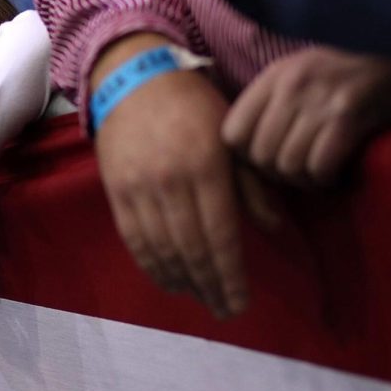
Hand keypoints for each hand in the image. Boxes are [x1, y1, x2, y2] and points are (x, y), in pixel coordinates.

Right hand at [92, 34, 260, 317]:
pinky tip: (169, 280)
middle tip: (225, 311)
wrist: (133, 79)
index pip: (221, 234)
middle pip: (192, 249)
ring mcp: (140, 188)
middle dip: (211, 286)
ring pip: (163, 249)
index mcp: (207, 166)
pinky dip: (152, 266)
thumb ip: (252, 183)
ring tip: (201, 299)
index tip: (241, 303)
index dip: (231, 274)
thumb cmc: (193, 105)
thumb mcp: (232, 135)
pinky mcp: (116, 191)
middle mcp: (172, 181)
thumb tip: (274, 228)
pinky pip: (134, 239)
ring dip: (183, 282)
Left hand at [222, 46, 390, 186]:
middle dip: (278, 174)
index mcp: (272, 76)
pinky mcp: (348, 116)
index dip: (245, 158)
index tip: (266, 162)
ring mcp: (319, 99)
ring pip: (288, 164)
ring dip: (304, 180)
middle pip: (260, 155)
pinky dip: (325, 178)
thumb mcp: (295, 77)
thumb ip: (267, 108)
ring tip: (318, 173)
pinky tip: (335, 173)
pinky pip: (319, 166)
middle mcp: (291, 85)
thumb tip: (241, 157)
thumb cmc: (340, 78)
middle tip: (299, 173)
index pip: (232, 133)